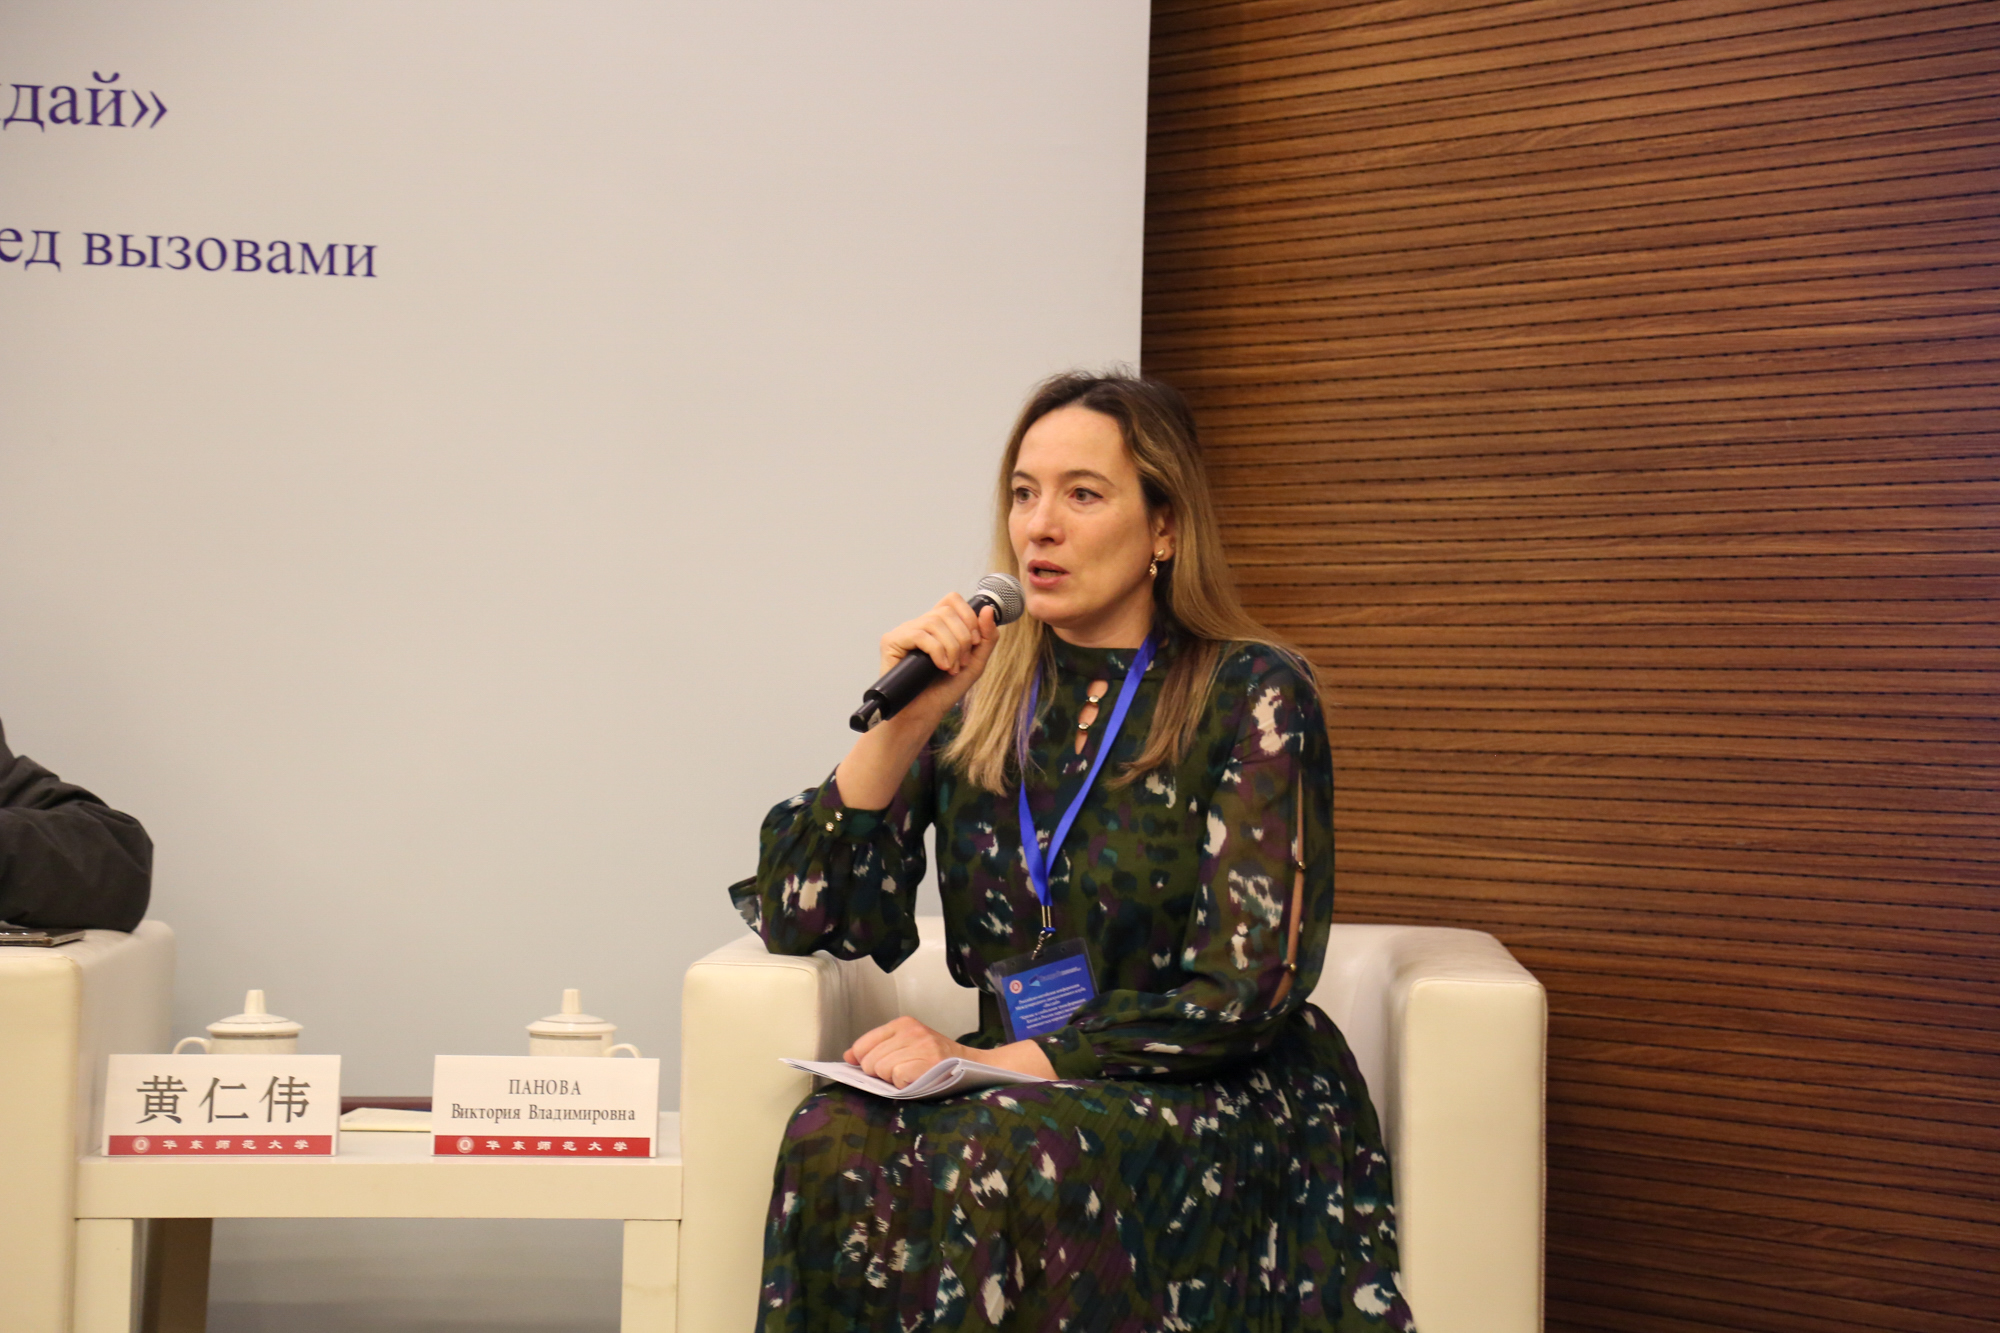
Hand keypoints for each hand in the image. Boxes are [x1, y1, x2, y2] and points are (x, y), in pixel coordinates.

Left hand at [845, 1016, 967, 1088]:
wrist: (971, 1066)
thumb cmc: (935, 1059)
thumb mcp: (905, 1045)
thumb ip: (876, 1048)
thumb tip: (848, 1057)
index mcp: (903, 1023)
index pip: (863, 1045)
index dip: (864, 1062)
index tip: (875, 1068)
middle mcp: (911, 1031)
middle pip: (870, 1061)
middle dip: (880, 1073)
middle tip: (900, 1073)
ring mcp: (921, 1046)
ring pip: (882, 1070)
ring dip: (893, 1080)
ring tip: (911, 1075)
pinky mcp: (929, 1062)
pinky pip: (897, 1077)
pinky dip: (904, 1084)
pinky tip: (916, 1080)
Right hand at [878, 593, 1000, 716]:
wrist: (923, 714)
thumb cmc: (944, 691)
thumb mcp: (975, 663)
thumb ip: (986, 638)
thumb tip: (988, 609)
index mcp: (937, 626)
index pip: (952, 600)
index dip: (968, 615)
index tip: (975, 641)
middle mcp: (919, 624)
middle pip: (947, 611)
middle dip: (963, 638)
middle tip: (961, 662)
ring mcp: (904, 632)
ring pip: (935, 622)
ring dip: (951, 648)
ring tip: (949, 669)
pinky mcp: (891, 641)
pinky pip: (919, 634)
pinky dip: (936, 651)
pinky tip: (939, 667)